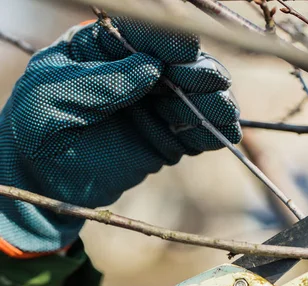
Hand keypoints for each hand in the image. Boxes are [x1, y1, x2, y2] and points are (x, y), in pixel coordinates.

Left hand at [0, 18, 241, 252]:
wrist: (45, 182)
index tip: (184, 52)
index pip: (144, 35)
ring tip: (223, 112)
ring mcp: (154, 106)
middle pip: (178, 63)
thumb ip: (100, 83)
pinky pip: (195, 133)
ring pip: (195, 97)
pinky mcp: (166, 139)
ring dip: (213, 102)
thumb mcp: (52, 97)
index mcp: (104, 48)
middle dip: (198, 73)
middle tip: (211, 85)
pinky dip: (212, 133)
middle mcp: (136, 73)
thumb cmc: (37, 131)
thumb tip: (149, 67)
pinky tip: (224, 135)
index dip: (167, 41)